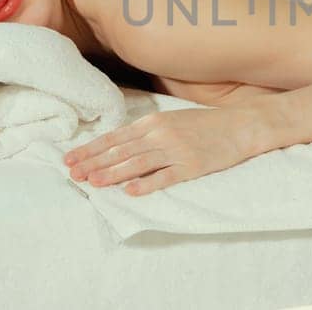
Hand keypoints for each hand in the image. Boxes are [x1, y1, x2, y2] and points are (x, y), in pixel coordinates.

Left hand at [62, 107, 271, 195]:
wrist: (241, 125)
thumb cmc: (204, 124)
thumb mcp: (171, 120)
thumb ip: (146, 132)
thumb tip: (117, 146)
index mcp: (153, 121)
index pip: (114, 138)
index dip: (91, 149)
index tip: (70, 160)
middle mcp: (161, 134)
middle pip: (121, 151)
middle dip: (94, 163)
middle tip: (73, 175)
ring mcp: (176, 150)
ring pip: (138, 163)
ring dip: (113, 173)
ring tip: (93, 183)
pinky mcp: (192, 167)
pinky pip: (165, 176)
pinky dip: (147, 184)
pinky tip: (130, 191)